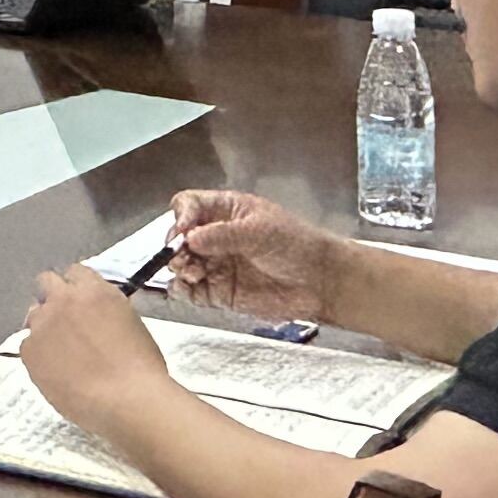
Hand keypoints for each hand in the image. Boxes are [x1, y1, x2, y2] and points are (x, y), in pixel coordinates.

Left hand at [18, 266, 170, 432]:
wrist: (128, 400)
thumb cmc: (140, 371)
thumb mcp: (130, 324)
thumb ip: (105, 311)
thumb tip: (95, 317)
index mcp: (95, 290)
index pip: (75, 273)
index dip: (76, 288)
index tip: (78, 301)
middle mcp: (64, 300)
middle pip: (46, 283)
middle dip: (52, 298)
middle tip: (63, 322)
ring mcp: (43, 323)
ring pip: (33, 316)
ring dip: (45, 329)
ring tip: (62, 355)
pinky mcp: (29, 350)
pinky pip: (27, 347)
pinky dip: (38, 357)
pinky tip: (57, 373)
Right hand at [162, 188, 347, 325]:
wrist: (321, 282)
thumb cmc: (296, 245)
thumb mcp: (259, 231)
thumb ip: (222, 234)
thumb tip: (189, 238)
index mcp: (226, 211)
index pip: (190, 205)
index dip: (182, 216)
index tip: (183, 230)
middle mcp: (216, 236)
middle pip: (180, 236)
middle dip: (176, 246)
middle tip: (183, 257)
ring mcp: (217, 265)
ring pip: (182, 264)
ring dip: (179, 268)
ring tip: (193, 273)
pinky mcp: (220, 292)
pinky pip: (191, 291)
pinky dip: (182, 290)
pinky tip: (187, 288)